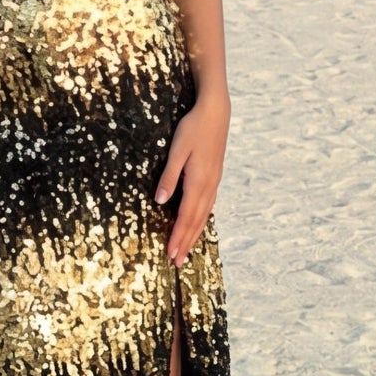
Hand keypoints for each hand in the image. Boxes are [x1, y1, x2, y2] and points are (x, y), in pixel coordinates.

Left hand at [156, 94, 229, 265]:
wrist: (216, 113)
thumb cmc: (193, 129)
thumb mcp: (177, 151)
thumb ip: (169, 176)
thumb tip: (160, 201)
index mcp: (198, 182)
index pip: (185, 216)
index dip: (178, 236)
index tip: (171, 254)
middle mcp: (208, 186)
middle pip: (196, 221)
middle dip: (186, 242)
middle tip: (177, 261)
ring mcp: (213, 182)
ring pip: (203, 215)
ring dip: (194, 234)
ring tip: (186, 250)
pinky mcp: (214, 177)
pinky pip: (208, 206)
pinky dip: (201, 220)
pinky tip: (198, 225)